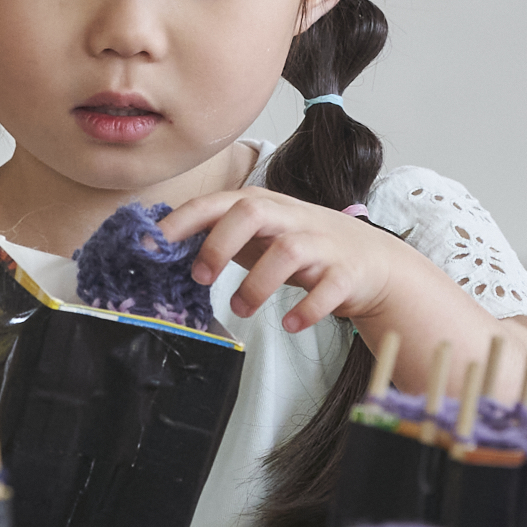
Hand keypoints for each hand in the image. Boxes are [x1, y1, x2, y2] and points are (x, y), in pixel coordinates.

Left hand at [157, 186, 422, 334]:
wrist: (373, 261)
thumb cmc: (305, 246)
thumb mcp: (262, 234)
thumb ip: (220, 234)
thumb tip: (164, 245)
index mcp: (265, 207)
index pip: (218, 202)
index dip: (184, 221)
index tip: (154, 244)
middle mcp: (292, 219)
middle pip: (251, 214)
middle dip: (219, 244)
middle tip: (199, 278)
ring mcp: (321, 245)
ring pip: (286, 252)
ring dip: (256, 285)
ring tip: (241, 309)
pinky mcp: (346, 274)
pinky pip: (327, 290)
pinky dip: (306, 309)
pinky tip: (290, 324)